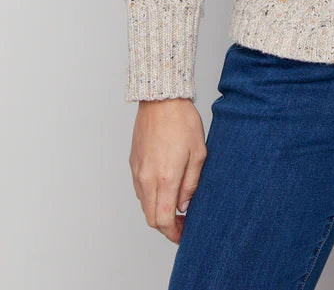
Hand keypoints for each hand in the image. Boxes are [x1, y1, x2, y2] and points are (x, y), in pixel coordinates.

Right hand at [129, 98, 206, 243]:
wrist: (161, 100)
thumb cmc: (182, 122)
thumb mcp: (198, 153)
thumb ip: (191, 183)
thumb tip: (184, 206)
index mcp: (165, 178)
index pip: (163, 220)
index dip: (173, 234)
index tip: (184, 235)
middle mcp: (146, 178)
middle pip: (151, 218)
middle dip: (166, 226)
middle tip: (183, 224)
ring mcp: (137, 171)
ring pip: (144, 204)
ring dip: (158, 211)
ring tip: (177, 205)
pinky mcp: (133, 163)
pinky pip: (140, 189)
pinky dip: (151, 197)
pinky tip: (165, 188)